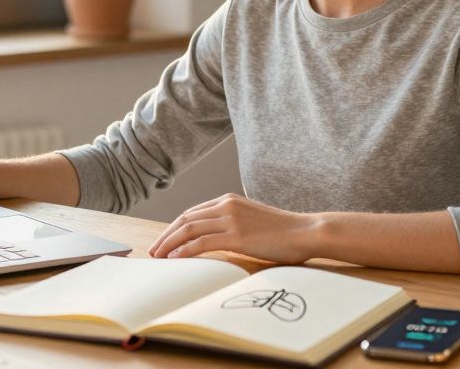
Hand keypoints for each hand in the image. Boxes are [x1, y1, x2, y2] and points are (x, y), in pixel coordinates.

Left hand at [147, 193, 321, 263]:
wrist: (305, 231)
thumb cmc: (283, 231)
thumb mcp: (252, 221)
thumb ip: (232, 225)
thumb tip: (214, 240)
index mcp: (229, 200)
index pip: (192, 212)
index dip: (174, 227)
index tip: (164, 241)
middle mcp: (226, 205)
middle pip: (185, 219)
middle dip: (166, 236)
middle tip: (154, 250)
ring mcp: (231, 219)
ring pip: (189, 229)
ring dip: (170, 244)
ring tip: (158, 257)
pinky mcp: (237, 235)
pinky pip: (202, 242)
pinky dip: (185, 250)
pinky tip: (175, 259)